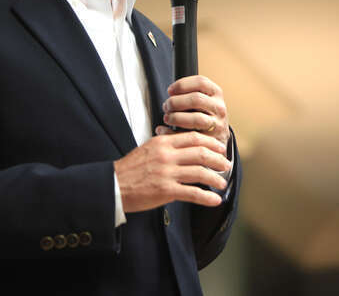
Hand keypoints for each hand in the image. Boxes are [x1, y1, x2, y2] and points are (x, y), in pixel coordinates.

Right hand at [113, 131, 230, 212]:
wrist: (113, 185)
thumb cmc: (130, 169)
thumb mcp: (148, 149)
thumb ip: (166, 146)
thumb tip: (185, 147)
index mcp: (162, 142)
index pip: (193, 137)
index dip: (211, 142)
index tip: (220, 147)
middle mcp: (166, 155)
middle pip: (201, 152)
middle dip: (218, 159)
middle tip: (226, 164)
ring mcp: (167, 173)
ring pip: (200, 172)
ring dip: (215, 178)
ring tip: (222, 182)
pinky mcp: (166, 190)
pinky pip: (192, 193)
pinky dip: (206, 197)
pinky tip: (214, 200)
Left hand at [157, 75, 229, 146]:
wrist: (217, 137)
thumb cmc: (203, 114)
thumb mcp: (202, 99)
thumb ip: (189, 92)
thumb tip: (171, 91)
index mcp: (216, 93)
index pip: (201, 82)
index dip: (182, 84)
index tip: (170, 91)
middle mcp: (219, 107)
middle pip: (196, 99)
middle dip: (176, 102)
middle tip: (166, 107)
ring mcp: (217, 124)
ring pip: (196, 118)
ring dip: (176, 117)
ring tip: (167, 118)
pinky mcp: (211, 139)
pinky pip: (192, 135)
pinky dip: (175, 132)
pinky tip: (167, 129)